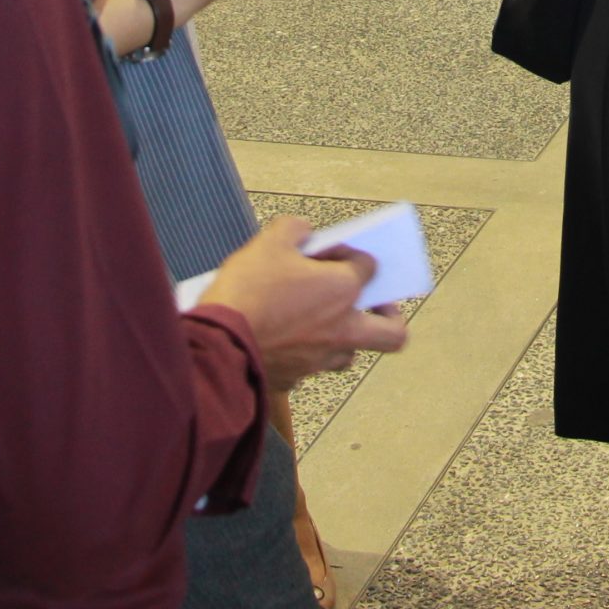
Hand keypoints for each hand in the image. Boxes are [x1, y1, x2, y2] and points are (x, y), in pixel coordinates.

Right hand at [201, 217, 410, 388]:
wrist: (215, 345)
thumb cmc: (246, 292)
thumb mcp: (268, 242)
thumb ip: (294, 229)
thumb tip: (303, 232)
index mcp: (343, 290)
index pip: (368, 267)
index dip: (350, 255)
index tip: (328, 253)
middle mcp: (342, 329)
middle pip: (392, 333)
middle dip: (390, 316)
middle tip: (376, 303)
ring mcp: (319, 359)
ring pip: (350, 353)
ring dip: (344, 336)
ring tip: (322, 320)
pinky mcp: (293, 379)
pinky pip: (311, 367)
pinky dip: (305, 353)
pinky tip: (284, 339)